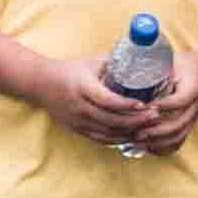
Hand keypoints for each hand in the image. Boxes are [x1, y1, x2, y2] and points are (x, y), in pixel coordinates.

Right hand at [46, 53, 197, 155]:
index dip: (127, 104)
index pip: (106, 100)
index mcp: (82, 87)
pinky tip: (133, 135)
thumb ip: (115, 63)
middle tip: (156, 116)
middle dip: (135, 120)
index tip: (145, 104)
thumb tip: (144, 59)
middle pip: (110, 120)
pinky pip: (100, 138)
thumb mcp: (91, 62)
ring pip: (107, 132)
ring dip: (130, 132)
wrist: (40, 83)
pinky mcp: (76, 129)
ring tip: (150, 126)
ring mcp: (76, 120)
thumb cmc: (71, 69)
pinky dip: (118, 139)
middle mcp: (78, 106)